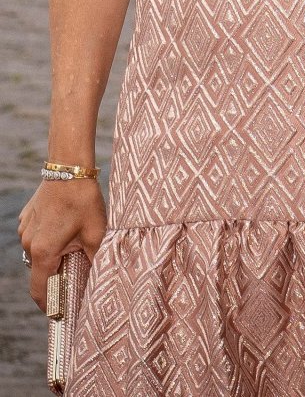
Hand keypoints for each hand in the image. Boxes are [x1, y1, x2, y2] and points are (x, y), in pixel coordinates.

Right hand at [18, 178, 106, 312]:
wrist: (70, 169)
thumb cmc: (84, 201)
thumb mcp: (96, 232)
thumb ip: (96, 258)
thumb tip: (100, 278)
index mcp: (44, 252)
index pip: (41, 291)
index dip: (50, 305)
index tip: (59, 314)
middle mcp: (29, 244)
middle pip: (40, 272)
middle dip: (55, 278)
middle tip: (74, 278)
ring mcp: (25, 231)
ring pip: (38, 254)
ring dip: (52, 257)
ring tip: (73, 249)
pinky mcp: (27, 219)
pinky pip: (36, 238)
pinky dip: (48, 241)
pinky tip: (65, 229)